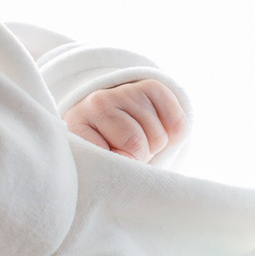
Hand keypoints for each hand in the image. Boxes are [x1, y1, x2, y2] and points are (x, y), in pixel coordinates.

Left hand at [64, 78, 188, 161]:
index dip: (121, 164)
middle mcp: (98, 102)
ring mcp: (125, 91)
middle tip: (128, 151)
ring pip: (160, 136)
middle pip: (138, 145)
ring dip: (155, 145)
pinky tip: (157, 128)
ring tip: (139, 139)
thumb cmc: (101, 147)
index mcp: (77, 125)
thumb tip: (130, 163)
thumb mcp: (95, 163)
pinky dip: (174, 134)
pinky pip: (177, 122)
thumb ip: (106, 168)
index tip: (114, 164)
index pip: (112, 156)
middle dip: (140, 156)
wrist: (110, 117)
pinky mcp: (150, 86)